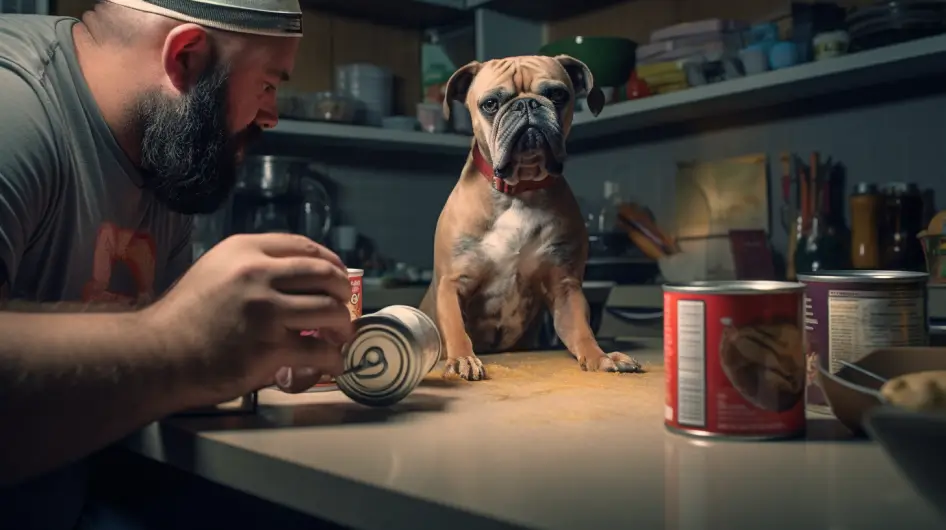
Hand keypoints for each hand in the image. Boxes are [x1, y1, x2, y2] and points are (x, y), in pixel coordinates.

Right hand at [141, 233, 354, 402]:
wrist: (156, 355)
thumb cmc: (184, 316)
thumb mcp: (215, 271)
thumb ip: (251, 265)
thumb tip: (297, 274)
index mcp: (245, 250)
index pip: (305, 246)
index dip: (331, 262)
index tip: (339, 278)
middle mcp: (258, 273)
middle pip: (326, 275)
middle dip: (343, 293)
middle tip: (342, 310)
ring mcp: (266, 310)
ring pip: (331, 311)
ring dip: (342, 327)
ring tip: (337, 339)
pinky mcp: (271, 347)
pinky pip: (320, 351)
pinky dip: (332, 360)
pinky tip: (330, 364)